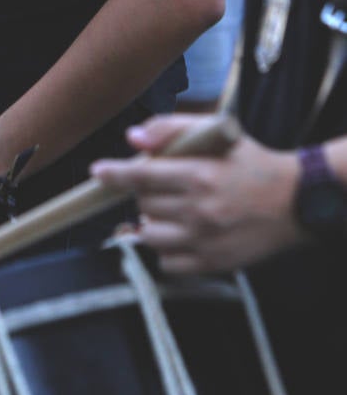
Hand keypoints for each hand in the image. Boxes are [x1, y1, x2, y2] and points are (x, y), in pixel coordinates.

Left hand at [90, 113, 303, 275]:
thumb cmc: (250, 162)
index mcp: (199, 175)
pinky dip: (165, 249)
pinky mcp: (213, 265)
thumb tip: (132, 141)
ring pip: (150, 236)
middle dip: (144, 193)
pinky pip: (168, 263)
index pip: (142, 176)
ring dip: (151, 221)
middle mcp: (199, 211)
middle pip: (144, 205)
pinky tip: (179, 234)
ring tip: (169, 210)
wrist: (295, 203)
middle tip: (163, 185)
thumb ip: (171, 130)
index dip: (115, 174)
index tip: (98, 172)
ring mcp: (205, 242)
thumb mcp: (216, 133)